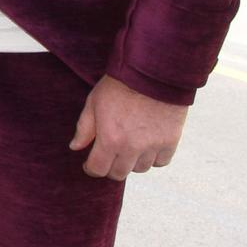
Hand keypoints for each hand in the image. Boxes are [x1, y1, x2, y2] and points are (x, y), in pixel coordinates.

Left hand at [70, 75, 187, 179]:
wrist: (152, 73)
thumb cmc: (120, 85)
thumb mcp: (93, 103)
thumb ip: (84, 128)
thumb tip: (75, 147)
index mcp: (110, 139)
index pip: (98, 169)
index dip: (91, 168)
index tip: (91, 164)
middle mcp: (132, 147)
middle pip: (119, 173)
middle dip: (110, 167)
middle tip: (109, 155)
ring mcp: (153, 146)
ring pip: (140, 169)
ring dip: (132, 162)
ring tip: (128, 147)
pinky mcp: (171, 141)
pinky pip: (161, 162)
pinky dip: (153, 158)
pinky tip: (147, 147)